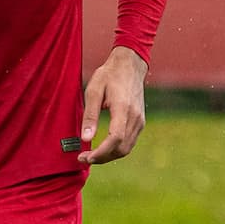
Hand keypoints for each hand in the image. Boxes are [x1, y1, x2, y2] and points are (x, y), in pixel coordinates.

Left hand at [78, 46, 147, 164]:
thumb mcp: (94, 90)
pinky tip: (103, 148)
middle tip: (84, 158)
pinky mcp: (140, 122)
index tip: (85, 157)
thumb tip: (85, 138)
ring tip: (91, 155)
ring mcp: (140, 121)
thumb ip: (90, 115)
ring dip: (109, 156)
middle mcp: (135, 118)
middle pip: (121, 148)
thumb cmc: (109, 75)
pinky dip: (116, 149)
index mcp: (123, 109)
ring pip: (127, 148)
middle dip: (102, 158)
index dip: (101, 152)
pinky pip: (130, 142)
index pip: (115, 139)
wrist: (129, 65)